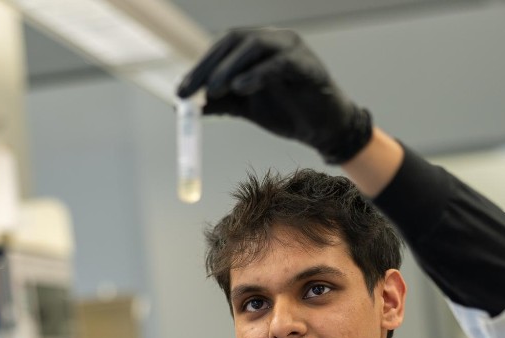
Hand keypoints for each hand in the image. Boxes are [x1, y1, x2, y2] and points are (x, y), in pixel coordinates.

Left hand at [176, 29, 371, 164]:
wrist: (323, 129)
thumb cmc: (288, 111)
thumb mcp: (247, 108)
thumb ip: (221, 103)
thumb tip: (189, 109)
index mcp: (259, 47)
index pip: (224, 47)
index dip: (201, 67)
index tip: (181, 91)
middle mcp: (275, 40)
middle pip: (235, 41)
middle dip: (209, 66)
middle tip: (190, 90)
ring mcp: (293, 50)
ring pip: (255, 47)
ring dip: (230, 67)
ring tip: (215, 89)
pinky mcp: (307, 66)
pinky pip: (279, 64)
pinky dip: (257, 74)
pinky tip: (239, 88)